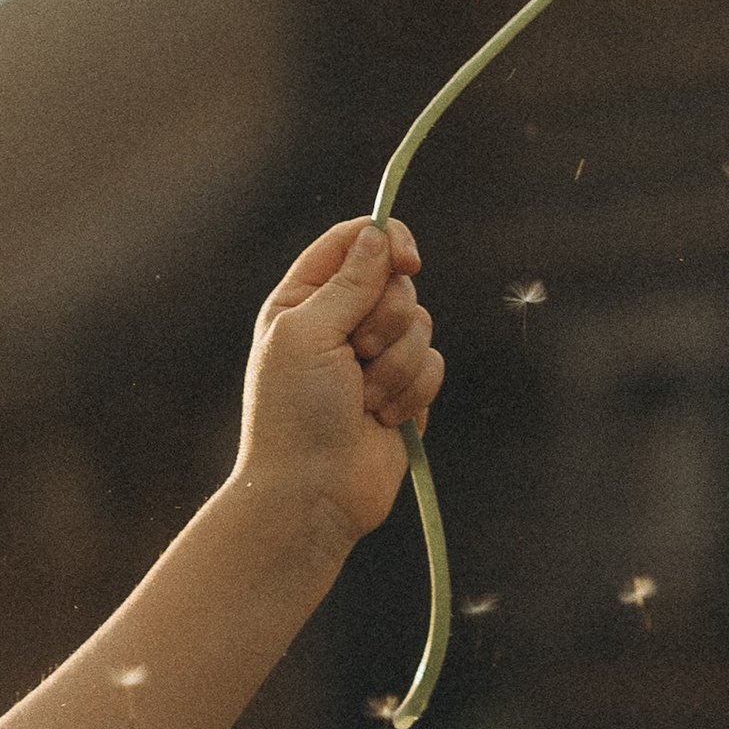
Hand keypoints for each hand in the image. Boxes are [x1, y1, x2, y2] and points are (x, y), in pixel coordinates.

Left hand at [234, 219, 443, 548]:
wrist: (312, 492)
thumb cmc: (295, 413)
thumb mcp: (308, 332)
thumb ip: (348, 281)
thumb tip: (377, 235)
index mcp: (303, 301)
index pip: (354, 242)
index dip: (386, 242)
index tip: (407, 261)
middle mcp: (340, 323)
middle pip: (396, 280)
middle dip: (388, 318)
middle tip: (359, 354)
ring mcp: (374, 358)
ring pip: (421, 323)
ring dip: (396, 363)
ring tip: (364, 399)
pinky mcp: (403, 391)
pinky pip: (433, 364)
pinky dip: (412, 391)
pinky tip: (382, 419)